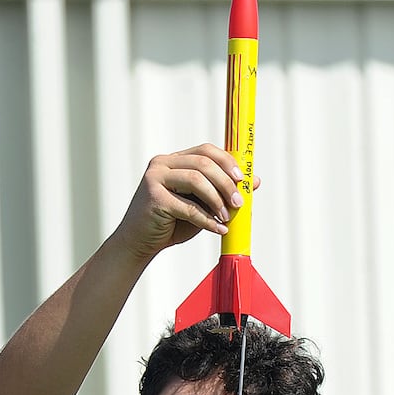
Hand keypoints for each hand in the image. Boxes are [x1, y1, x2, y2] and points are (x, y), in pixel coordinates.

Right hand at [113, 145, 251, 264]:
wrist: (138, 243)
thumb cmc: (170, 224)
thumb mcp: (200, 204)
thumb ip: (220, 192)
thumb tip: (254, 181)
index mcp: (172, 161)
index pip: (205, 151)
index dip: (227, 161)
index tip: (242, 179)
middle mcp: (162, 164)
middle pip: (203, 163)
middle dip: (226, 183)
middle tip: (238, 202)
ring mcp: (155, 179)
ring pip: (196, 180)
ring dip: (217, 199)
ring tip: (226, 216)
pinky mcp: (154, 199)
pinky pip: (188, 207)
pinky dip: (207, 219)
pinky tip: (218, 229)